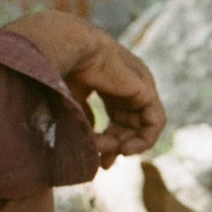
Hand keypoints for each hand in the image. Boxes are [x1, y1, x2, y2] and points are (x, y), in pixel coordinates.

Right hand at [2, 11, 166, 158]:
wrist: (65, 47)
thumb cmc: (57, 70)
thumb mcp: (70, 103)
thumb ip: (85, 124)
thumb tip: (103, 147)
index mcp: (108, 80)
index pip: (117, 116)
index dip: (108, 140)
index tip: (97, 159)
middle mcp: (126, 82)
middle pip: (130, 123)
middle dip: (118, 146)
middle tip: (105, 164)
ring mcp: (138, 84)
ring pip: (143, 124)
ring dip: (130, 145)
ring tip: (115, 155)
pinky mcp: (145, 89)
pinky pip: (155, 121)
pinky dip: (144, 139)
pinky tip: (127, 148)